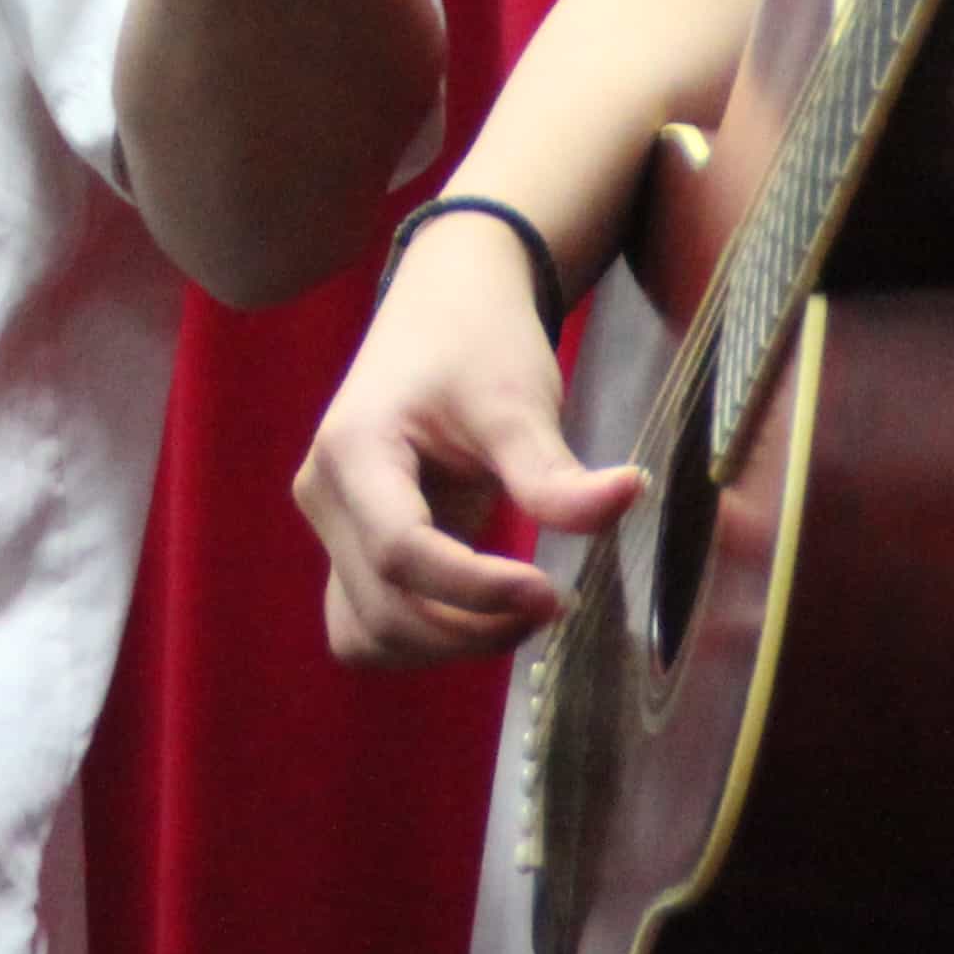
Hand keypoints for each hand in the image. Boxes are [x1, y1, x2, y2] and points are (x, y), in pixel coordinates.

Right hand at [293, 218, 642, 664]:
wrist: (445, 310)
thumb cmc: (477, 342)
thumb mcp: (518, 400)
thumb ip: (555, 469)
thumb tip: (628, 498)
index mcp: (353, 450)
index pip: (401, 552)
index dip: (476, 589)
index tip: (551, 593)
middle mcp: (325, 497)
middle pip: (383, 607)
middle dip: (471, 627)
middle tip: (552, 606)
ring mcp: (332, 528)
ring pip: (368, 632)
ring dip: (446, 644)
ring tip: (519, 613)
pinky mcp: (352, 548)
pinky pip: (371, 624)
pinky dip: (426, 637)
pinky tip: (484, 611)